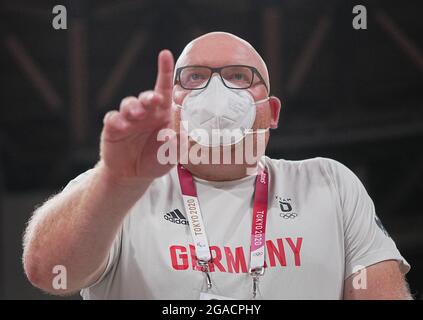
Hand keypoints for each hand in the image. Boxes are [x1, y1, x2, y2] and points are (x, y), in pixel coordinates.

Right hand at [99, 50, 176, 182]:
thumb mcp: (170, 156)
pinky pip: (113, 118)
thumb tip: (172, 135)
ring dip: (133, 107)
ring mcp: (128, 118)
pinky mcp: (113, 127)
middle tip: (154, 101)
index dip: (164, 71)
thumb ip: (175, 147)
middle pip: (147, 97)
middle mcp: (146, 113)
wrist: (133, 175)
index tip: (165, 54)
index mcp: (163, 114)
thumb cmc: (155, 160)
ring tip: (136, 115)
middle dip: (150, 96)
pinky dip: (116, 120)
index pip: (165, 90)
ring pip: (129, 104)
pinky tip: (120, 125)